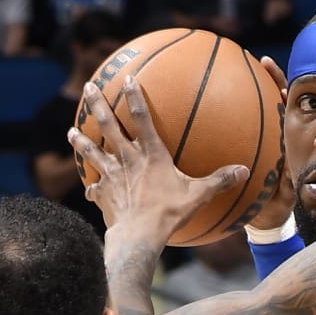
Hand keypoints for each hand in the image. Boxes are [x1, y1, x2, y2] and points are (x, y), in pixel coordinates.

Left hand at [77, 69, 251, 242]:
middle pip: (108, 126)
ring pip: (93, 152)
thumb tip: (244, 171)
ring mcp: (111, 176)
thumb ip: (219, 181)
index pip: (141, 118)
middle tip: (88, 86)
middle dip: (98, 104)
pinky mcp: (102, 194)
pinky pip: (94, 188)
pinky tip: (89, 188)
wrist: (138, 236)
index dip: (135, 97)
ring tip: (71, 131)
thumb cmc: (168, 213)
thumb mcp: (198, 196)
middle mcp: (127, 160)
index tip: (128, 78)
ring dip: (82, 141)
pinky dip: (92, 187)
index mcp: (150, 155)